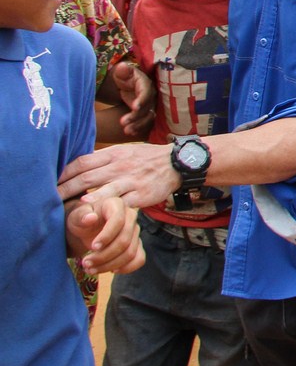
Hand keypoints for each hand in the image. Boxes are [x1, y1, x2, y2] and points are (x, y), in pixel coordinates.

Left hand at [59, 143, 180, 209]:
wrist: (178, 162)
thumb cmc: (147, 158)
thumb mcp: (125, 151)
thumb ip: (103, 159)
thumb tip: (79, 166)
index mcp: (113, 154)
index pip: (81, 162)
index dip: (63, 173)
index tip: (49, 182)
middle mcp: (119, 166)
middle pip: (86, 177)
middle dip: (64, 189)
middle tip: (47, 200)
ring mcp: (130, 180)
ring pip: (102, 189)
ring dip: (82, 199)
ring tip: (66, 209)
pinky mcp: (140, 194)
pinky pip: (121, 203)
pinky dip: (107, 208)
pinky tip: (95, 214)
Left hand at [66, 189, 144, 275]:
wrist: (84, 229)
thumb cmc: (80, 220)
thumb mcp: (75, 216)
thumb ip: (81, 216)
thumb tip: (90, 218)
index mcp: (116, 205)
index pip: (118, 221)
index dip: (107, 236)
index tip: (92, 247)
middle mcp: (130, 216)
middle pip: (125, 240)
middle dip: (105, 255)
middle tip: (86, 263)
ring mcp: (135, 231)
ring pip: (130, 253)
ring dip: (110, 265)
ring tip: (91, 269)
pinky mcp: (136, 245)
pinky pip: (139, 259)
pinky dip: (127, 268)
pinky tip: (111, 270)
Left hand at [111, 61, 154, 137]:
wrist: (127, 84)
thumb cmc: (124, 76)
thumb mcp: (122, 72)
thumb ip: (122, 70)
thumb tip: (122, 67)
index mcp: (145, 84)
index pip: (146, 92)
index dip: (142, 100)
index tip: (134, 107)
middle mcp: (151, 95)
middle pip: (148, 107)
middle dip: (137, 116)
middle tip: (123, 122)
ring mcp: (150, 105)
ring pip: (148, 116)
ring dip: (138, 125)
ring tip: (126, 131)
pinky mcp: (146, 112)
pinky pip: (146, 121)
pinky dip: (139, 128)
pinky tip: (130, 132)